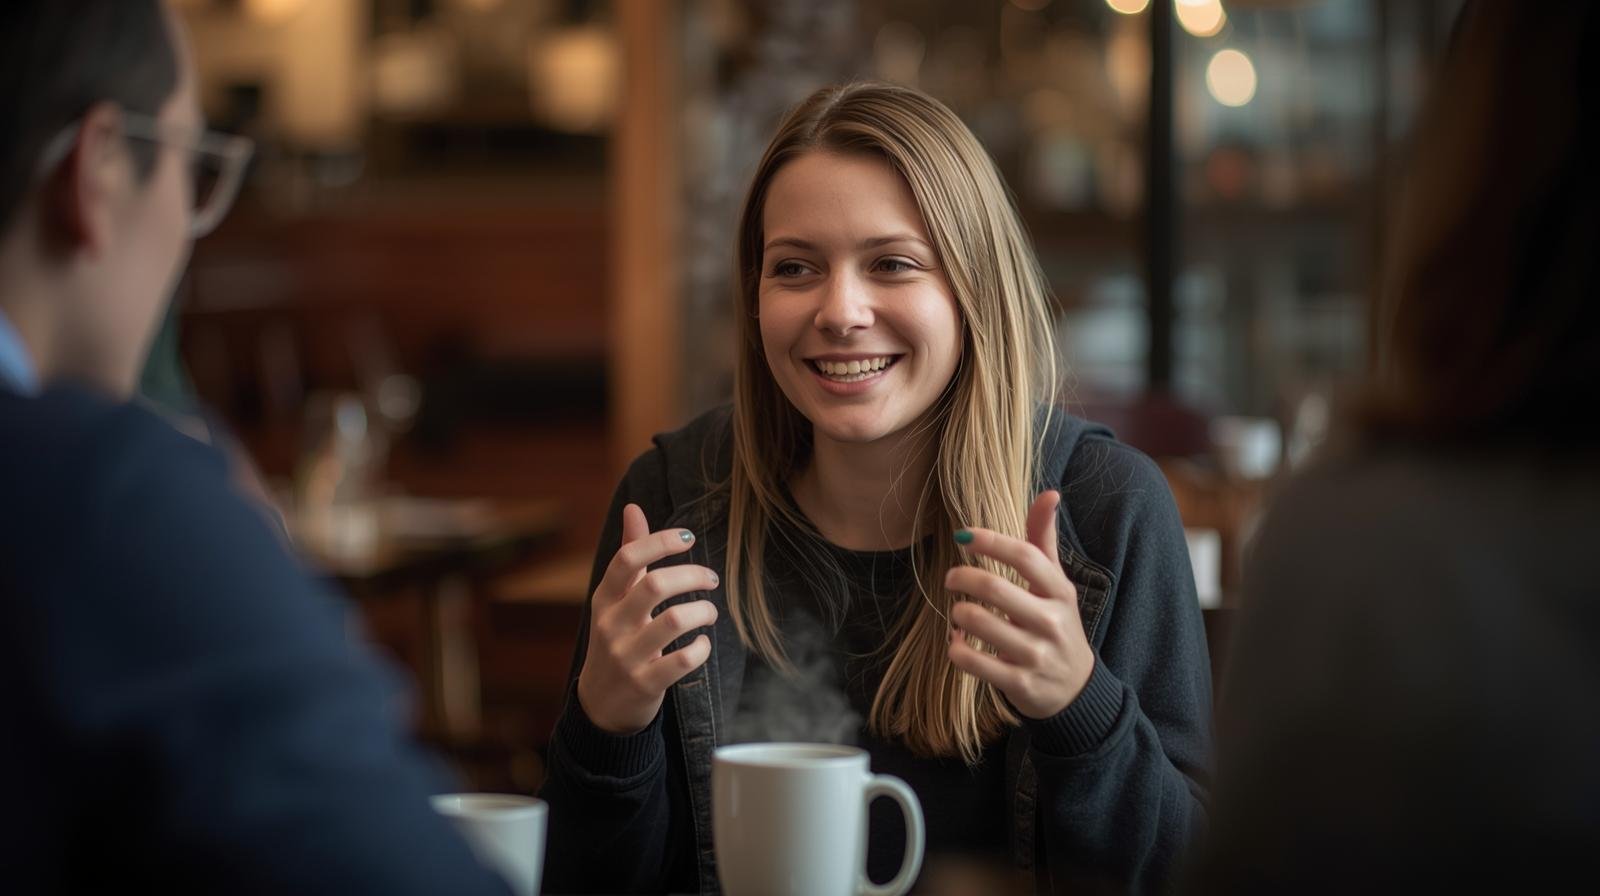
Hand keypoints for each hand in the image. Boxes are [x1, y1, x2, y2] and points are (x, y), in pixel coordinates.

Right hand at [577, 503, 719, 734]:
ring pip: (675, 621)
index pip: (628, 559)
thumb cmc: (617, 637)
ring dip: (703, 611)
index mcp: (605, 598)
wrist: (602, 703)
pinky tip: (702, 643)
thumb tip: (634, 508)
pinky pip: (683, 660)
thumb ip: (629, 554)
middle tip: (711, 577)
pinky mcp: (646, 683)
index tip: (688, 537)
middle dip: (693, 575)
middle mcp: (612, 625)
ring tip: (710, 612)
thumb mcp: (615, 598)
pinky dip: (701, 648)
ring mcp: (627, 656)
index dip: (660, 541)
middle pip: (656, 585)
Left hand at [945, 490, 1094, 718]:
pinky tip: (957, 641)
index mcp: (1060, 591)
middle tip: (950, 578)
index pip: (1025, 556)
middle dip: (962, 578)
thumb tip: (1050, 493)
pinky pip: (973, 661)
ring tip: (958, 612)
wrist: (1075, 689)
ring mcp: (1036, 654)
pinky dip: (956, 648)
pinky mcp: (1019, 683)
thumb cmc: (1056, 624)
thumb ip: (1044, 541)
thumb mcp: (1056, 585)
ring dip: (958, 613)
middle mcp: (1051, 621)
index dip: (990, 541)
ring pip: (980, 623)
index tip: (963, 536)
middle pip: (996, 589)